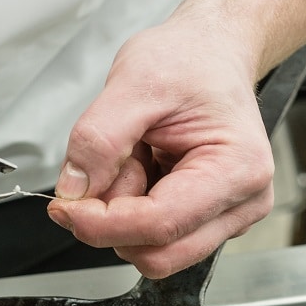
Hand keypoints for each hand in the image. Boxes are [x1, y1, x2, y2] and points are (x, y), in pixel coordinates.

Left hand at [47, 18, 273, 276]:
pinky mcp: (207, 220)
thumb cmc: (190, 60)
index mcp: (237, 169)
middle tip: (107, 168)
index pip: (160, 224)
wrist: (211, 52)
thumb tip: (73, 192)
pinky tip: (145, 168)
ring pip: (153, 249)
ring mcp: (227, 217)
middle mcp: (242, 202)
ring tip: (136, 156)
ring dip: (124, 212)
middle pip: (159, 253)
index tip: (63, 207)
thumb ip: (98, 140)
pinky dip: (133, 208)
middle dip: (114, 221)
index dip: (102, 224)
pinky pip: (155, 237)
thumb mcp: (134, 83)